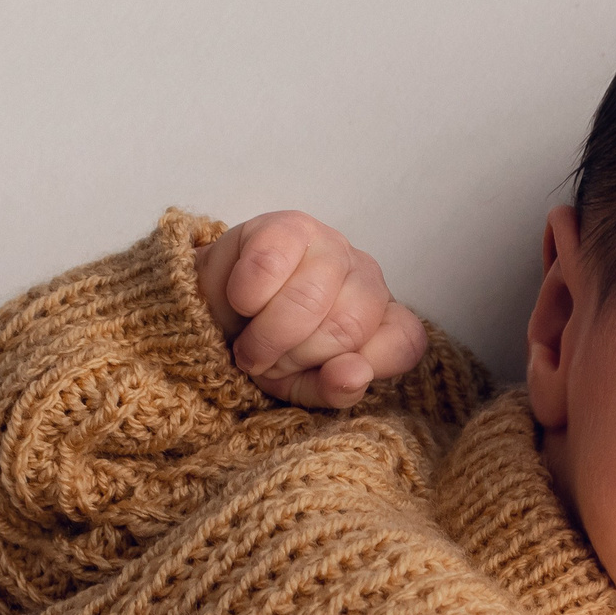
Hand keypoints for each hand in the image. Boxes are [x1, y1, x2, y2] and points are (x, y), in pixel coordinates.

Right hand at [194, 211, 429, 408]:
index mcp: (382, 319)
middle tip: (267, 361)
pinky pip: (269, 266)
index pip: (404, 343)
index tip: (316, 377)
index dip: (354, 371)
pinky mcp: (288, 225)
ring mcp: (332, 245)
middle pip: (349, 326)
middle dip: (295, 356)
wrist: (212, 313)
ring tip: (250, 340)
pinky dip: (246, 297)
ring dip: (266, 333)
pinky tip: (240, 300)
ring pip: (309, 298)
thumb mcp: (300, 386)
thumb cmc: (267, 350)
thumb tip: (354, 376)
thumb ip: (334, 389)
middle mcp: (367, 278)